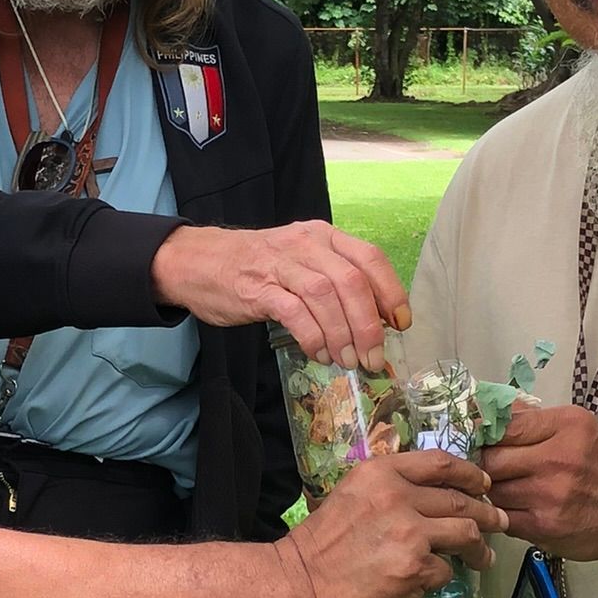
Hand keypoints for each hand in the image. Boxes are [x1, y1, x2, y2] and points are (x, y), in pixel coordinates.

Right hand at [150, 220, 407, 370]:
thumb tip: (372, 323)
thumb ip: (334, 283)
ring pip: (325, 296)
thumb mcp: (301, 262)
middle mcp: (306, 244)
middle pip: (351, 281)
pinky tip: (318, 353)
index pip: (369, 258)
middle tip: (372, 357)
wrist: (197, 261)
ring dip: (342, 334)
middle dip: (368, 325)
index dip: (391, 292)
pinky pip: (294, 312)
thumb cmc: (256, 266)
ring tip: (346, 360)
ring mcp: (280, 265)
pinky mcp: (257, 289)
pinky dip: (312, 336)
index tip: (400, 324)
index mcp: (323, 237)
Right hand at [276, 450, 506, 597]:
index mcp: (381, 473)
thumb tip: (428, 504)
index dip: (470, 473)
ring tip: (483, 557)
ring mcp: (409, 533)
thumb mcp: (350, 497)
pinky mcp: (414, 568)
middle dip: (487, 513)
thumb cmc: (319, 546)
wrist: (297, 585)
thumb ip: (388, 494)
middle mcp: (398, 496)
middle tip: (497, 522)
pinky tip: (433, 581)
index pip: (440, 462)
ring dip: (479, 548)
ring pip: (465, 533)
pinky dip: (442, 577)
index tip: (484, 483)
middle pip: (461, 499)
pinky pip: (445, 570)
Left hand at [480, 406, 597, 561]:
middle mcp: (557, 459)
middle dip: (482, 463)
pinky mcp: (544, 526)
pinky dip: (499, 512)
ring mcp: (550, 495)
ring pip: (493, 489)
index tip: (475, 438)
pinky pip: (502, 516)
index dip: (482, 433)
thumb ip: (532, 418)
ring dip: (490, 490)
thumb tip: (486, 408)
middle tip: (482, 466)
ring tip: (500, 487)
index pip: (504, 425)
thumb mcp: (576, 427)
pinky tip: (509, 507)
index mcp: (565, 426)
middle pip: (491, 459)